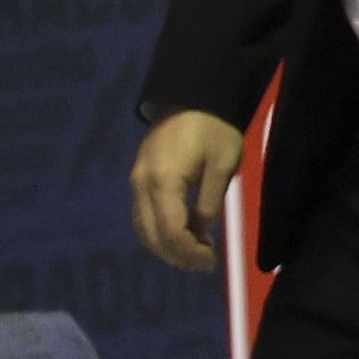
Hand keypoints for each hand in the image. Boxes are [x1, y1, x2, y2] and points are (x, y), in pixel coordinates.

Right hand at [128, 109, 244, 271]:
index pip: (170, 233)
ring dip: (167, 246)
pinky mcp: (138, 176)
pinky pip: (142, 214)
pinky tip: (182, 234)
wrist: (195, 95)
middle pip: (152, 236)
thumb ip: (210, 204)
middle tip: (205, 263)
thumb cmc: (215, 129)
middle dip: (177, 255)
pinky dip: (159, 230)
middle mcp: (142, 185)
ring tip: (196, 252)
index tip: (211, 262)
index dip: (189, 253)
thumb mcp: (223, 166)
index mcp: (164, 182)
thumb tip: (200, 232)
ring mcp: (136, 181)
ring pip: (143, 228)